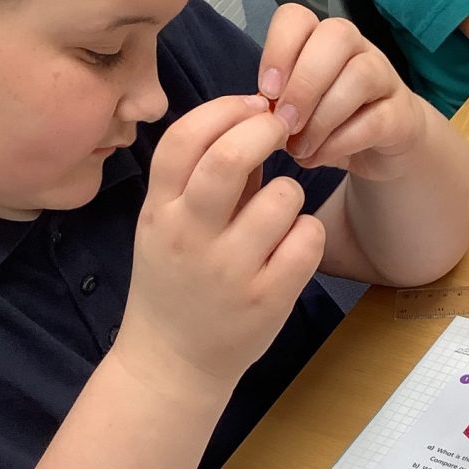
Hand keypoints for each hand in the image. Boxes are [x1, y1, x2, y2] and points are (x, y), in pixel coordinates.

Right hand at [119, 95, 325, 387]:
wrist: (171, 362)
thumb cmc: (175, 281)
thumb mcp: (167, 225)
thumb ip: (203, 176)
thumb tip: (253, 119)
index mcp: (159, 211)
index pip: (183, 137)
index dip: (225, 109)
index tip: (253, 106)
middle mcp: (189, 236)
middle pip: (230, 157)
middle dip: (266, 130)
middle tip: (282, 131)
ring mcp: (229, 270)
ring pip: (283, 196)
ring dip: (291, 192)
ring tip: (280, 212)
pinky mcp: (267, 298)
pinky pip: (308, 239)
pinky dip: (308, 233)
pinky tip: (292, 245)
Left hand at [257, 4, 427, 182]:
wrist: (383, 149)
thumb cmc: (332, 123)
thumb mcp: (297, 113)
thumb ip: (277, 108)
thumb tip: (256, 117)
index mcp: (320, 40)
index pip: (297, 18)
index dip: (279, 50)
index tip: (267, 92)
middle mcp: (356, 48)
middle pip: (335, 36)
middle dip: (303, 83)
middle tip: (286, 123)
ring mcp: (384, 77)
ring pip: (360, 75)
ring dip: (322, 116)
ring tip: (300, 148)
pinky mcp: (401, 114)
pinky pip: (375, 119)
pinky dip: (341, 142)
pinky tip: (320, 157)